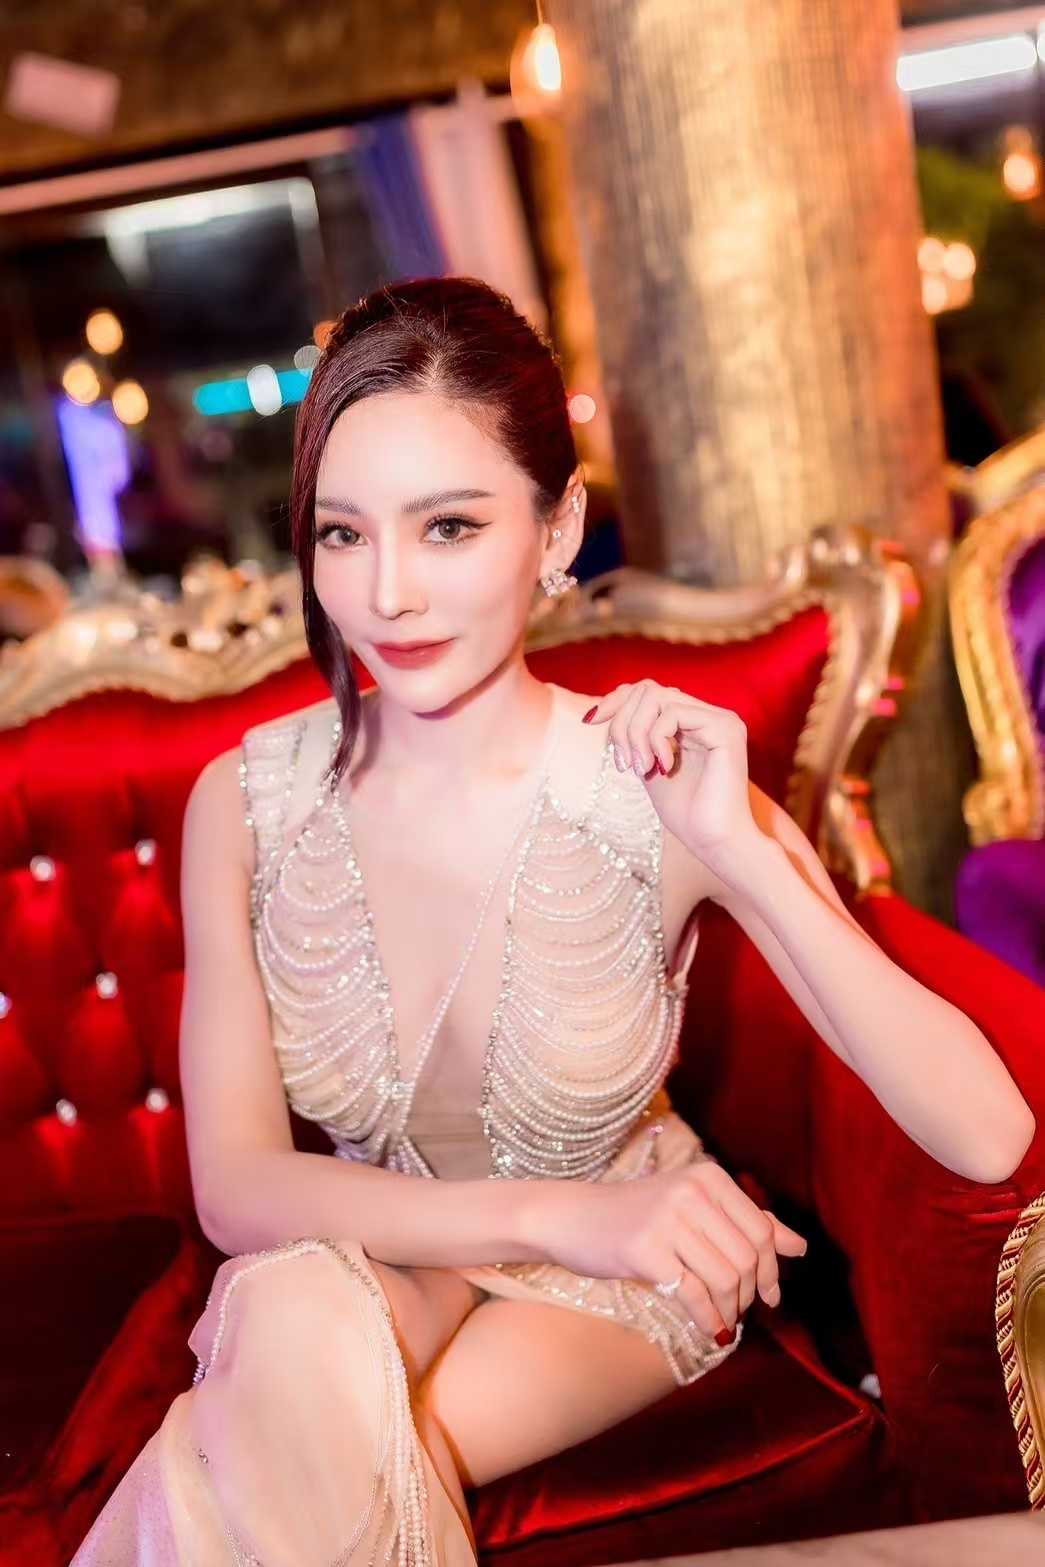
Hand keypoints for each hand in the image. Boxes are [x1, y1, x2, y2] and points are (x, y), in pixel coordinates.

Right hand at [538, 1162, 807, 1339]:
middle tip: (739, 1311)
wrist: (571, 1218)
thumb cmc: (637, 1216)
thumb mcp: (694, 1209)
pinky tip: (709, 1329)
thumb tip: (800, 1248)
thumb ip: (747, 1223)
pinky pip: (695, 1296)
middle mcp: (691, 1191)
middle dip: (750, 1294)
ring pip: (725, 1278)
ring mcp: (668, 1219)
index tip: (768, 1296)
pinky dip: (708, 1320)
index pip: (761, 1230)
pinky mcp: (646, 1250)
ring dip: (730, 1309)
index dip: (771, 1270)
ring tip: (722, 1319)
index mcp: (708, 1176)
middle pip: (747, 1258)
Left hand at [585, 680, 760, 868]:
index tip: (590, 721)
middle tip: (623, 764)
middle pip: (648, 689)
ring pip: (658, 697)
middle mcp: (709, 714)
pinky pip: (674, 714)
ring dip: (636, 734)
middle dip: (622, 723)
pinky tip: (661, 767)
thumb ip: (636, 737)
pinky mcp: (726, 728)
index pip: (648, 690)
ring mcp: (720, 719)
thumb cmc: (686, 814)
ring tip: (640, 768)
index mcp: (694, 722)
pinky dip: (656, 739)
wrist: (714, 843)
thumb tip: (604, 709)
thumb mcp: (648, 766)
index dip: (616, 700)